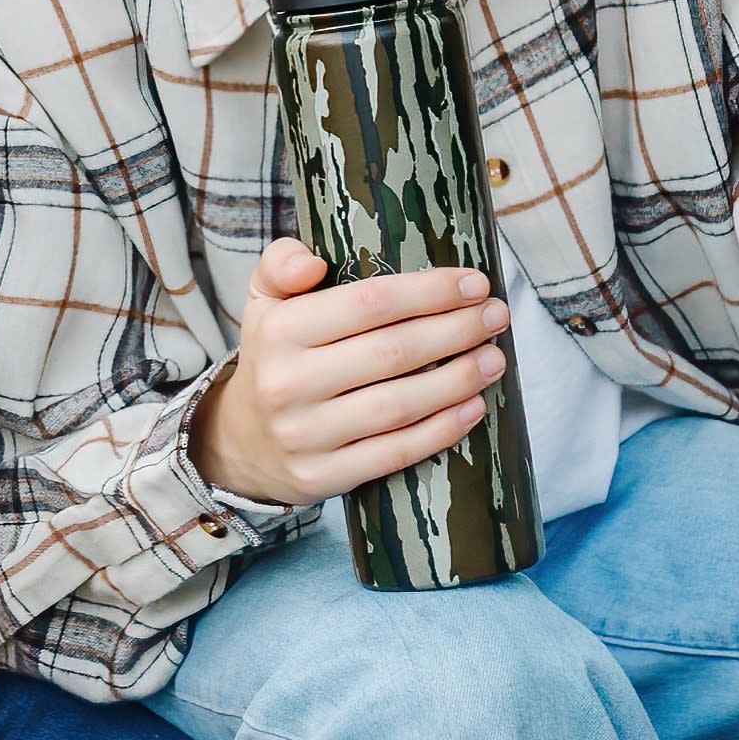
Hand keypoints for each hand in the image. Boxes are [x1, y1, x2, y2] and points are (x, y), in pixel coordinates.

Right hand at [192, 242, 512, 508]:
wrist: (241, 441)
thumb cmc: (275, 358)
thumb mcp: (265, 302)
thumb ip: (282, 262)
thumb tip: (314, 263)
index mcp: (278, 331)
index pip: (370, 303)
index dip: (430, 292)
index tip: (475, 283)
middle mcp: (288, 383)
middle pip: (393, 352)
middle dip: (457, 330)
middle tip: (497, 316)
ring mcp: (305, 435)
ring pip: (400, 405)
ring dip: (459, 380)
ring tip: (494, 359)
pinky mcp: (322, 476)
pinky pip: (395, 452)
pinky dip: (442, 430)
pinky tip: (474, 407)